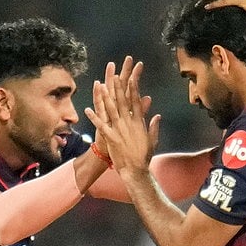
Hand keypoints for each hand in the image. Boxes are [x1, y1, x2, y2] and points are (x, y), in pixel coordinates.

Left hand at [84, 56, 161, 174]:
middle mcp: (129, 124)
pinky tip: (87, 109)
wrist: (136, 170)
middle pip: (122, 102)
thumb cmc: (144, 156)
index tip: (131, 78)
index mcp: (139, 123)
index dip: (133, 89)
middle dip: (118, 88)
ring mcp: (119, 130)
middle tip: (115, 75)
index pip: (136, 102)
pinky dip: (94, 117)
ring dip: (106, 97)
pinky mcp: (111, 138)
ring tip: (101, 86)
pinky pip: (101, 125)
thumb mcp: (152, 140)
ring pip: (111, 110)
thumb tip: (157, 116)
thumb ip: (154, 127)